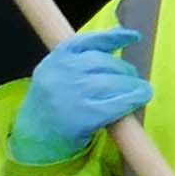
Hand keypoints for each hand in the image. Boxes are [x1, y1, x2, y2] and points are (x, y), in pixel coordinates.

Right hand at [9, 26, 152, 163]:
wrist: (33, 139)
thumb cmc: (52, 105)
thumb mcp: (56, 75)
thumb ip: (79, 60)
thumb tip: (116, 42)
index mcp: (57, 58)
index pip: (90, 40)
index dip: (115, 37)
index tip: (135, 36)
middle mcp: (64, 72)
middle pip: (106, 62)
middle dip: (125, 70)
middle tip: (133, 80)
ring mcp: (73, 94)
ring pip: (114, 82)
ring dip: (133, 85)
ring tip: (141, 90)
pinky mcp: (83, 117)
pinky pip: (116, 103)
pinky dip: (133, 99)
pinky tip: (141, 97)